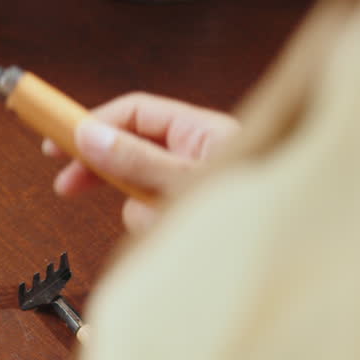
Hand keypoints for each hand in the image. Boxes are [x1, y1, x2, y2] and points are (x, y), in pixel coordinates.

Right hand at [43, 92, 238, 231]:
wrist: (297, 246)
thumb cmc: (255, 203)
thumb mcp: (184, 179)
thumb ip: (136, 158)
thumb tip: (91, 136)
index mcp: (200, 130)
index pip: (135, 113)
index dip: (95, 122)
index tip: (61, 139)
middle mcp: (196, 154)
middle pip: (130, 148)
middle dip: (101, 168)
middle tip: (66, 183)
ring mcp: (190, 185)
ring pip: (140, 189)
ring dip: (139, 207)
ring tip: (161, 216)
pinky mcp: (188, 213)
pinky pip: (153, 216)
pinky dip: (153, 225)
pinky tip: (169, 231)